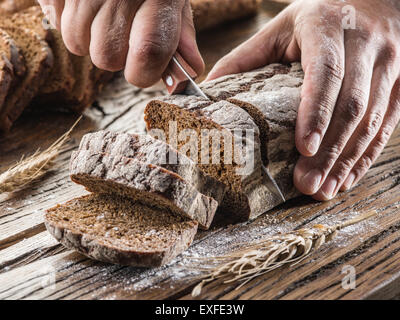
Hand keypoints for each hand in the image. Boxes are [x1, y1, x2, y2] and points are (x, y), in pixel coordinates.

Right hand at [38, 0, 204, 86]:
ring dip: (89, 39)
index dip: (143, 73)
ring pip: (77, 43)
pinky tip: (84, 5)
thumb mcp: (175, 0)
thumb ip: (182, 38)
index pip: (147, 55)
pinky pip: (55, 21)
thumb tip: (185, 75)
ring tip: (102, 14)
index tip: (143, 69)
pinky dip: (67, 20)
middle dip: (114, 54)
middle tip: (122, 31)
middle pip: (106, 57)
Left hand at [207, 0, 399, 200]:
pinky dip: (366, 156)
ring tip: (324, 190)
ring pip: (373, 120)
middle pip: (351, 104)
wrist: (374, 0)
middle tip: (308, 184)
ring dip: (347, 160)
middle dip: (329, 150)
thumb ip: (245, 57)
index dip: (315, 112)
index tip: (302, 147)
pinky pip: (388, 125)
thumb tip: (209, 91)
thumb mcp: (279, 28)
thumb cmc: (319, 16)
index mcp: (327, 28)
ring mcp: (390, 64)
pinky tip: (347, 178)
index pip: (325, 73)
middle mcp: (365, 44)